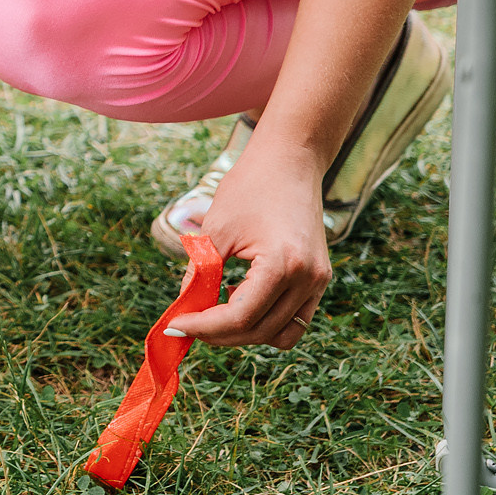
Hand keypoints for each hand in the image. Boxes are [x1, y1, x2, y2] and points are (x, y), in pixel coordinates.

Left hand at [164, 131, 333, 349]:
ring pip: (280, 334)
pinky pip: (294, 320)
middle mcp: (308, 279)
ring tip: (214, 311)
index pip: (240, 317)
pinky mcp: (319, 279)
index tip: (175, 324)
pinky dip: (265, 321)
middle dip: (219, 334)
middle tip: (187, 323)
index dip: (204, 326)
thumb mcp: (216, 229)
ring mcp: (318, 282)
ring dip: (244, 333)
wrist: (290, 160)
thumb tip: (184, 308)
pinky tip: (238, 299)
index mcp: (283, 264)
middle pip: (259, 331)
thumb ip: (200, 273)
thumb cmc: (250, 186)